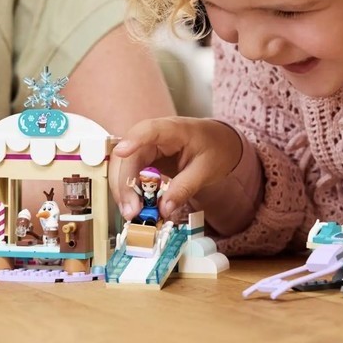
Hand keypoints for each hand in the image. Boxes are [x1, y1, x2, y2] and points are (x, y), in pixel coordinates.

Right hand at [111, 117, 244, 223]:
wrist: (220, 143)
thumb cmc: (215, 150)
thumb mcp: (206, 170)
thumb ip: (185, 188)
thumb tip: (164, 209)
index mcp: (174, 129)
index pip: (149, 130)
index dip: (133, 139)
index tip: (121, 152)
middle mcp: (154, 135)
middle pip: (130, 154)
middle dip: (125, 183)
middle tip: (131, 210)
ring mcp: (147, 146)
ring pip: (125, 165)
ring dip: (124, 190)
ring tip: (131, 213)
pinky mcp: (144, 158)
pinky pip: (130, 173)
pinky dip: (130, 191)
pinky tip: (134, 207)